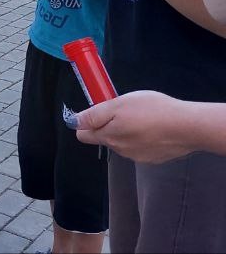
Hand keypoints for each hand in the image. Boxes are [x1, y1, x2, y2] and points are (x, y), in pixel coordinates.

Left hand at [75, 90, 196, 163]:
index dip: (86, 122)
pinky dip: (143, 138)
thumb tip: (74, 122)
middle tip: (125, 109)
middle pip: (104, 137)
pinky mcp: (154, 158)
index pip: (84, 135)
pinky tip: (156, 129)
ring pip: (123, 142)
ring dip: (127, 131)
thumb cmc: (151, 111)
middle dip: (109, 124)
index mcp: (108, 137)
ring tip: (144, 117)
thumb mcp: (117, 104)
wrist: (188, 127)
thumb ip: (93, 115)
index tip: (98, 110)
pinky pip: (140, 146)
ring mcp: (138, 156)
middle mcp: (120, 151)